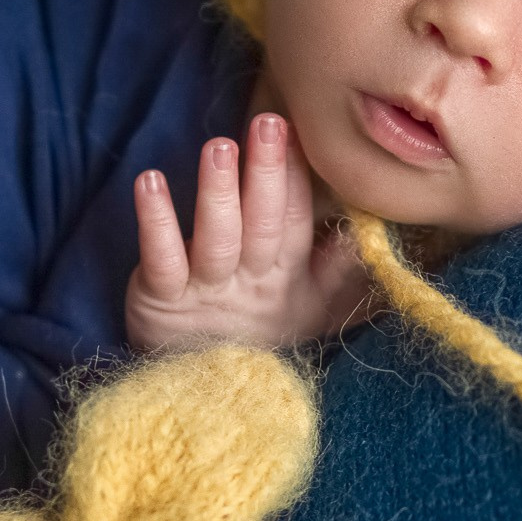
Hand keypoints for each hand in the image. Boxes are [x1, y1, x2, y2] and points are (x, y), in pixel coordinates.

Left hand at [125, 113, 370, 351]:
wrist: (203, 397)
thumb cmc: (257, 335)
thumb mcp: (311, 309)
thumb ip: (342, 267)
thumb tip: (372, 228)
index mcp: (286, 275)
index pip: (298, 220)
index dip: (298, 177)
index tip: (300, 128)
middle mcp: (250, 280)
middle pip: (264, 224)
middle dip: (268, 173)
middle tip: (269, 123)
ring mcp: (206, 289)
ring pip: (218, 238)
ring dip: (219, 191)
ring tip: (220, 148)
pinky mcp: (161, 298)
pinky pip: (160, 258)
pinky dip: (154, 221)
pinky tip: (148, 182)